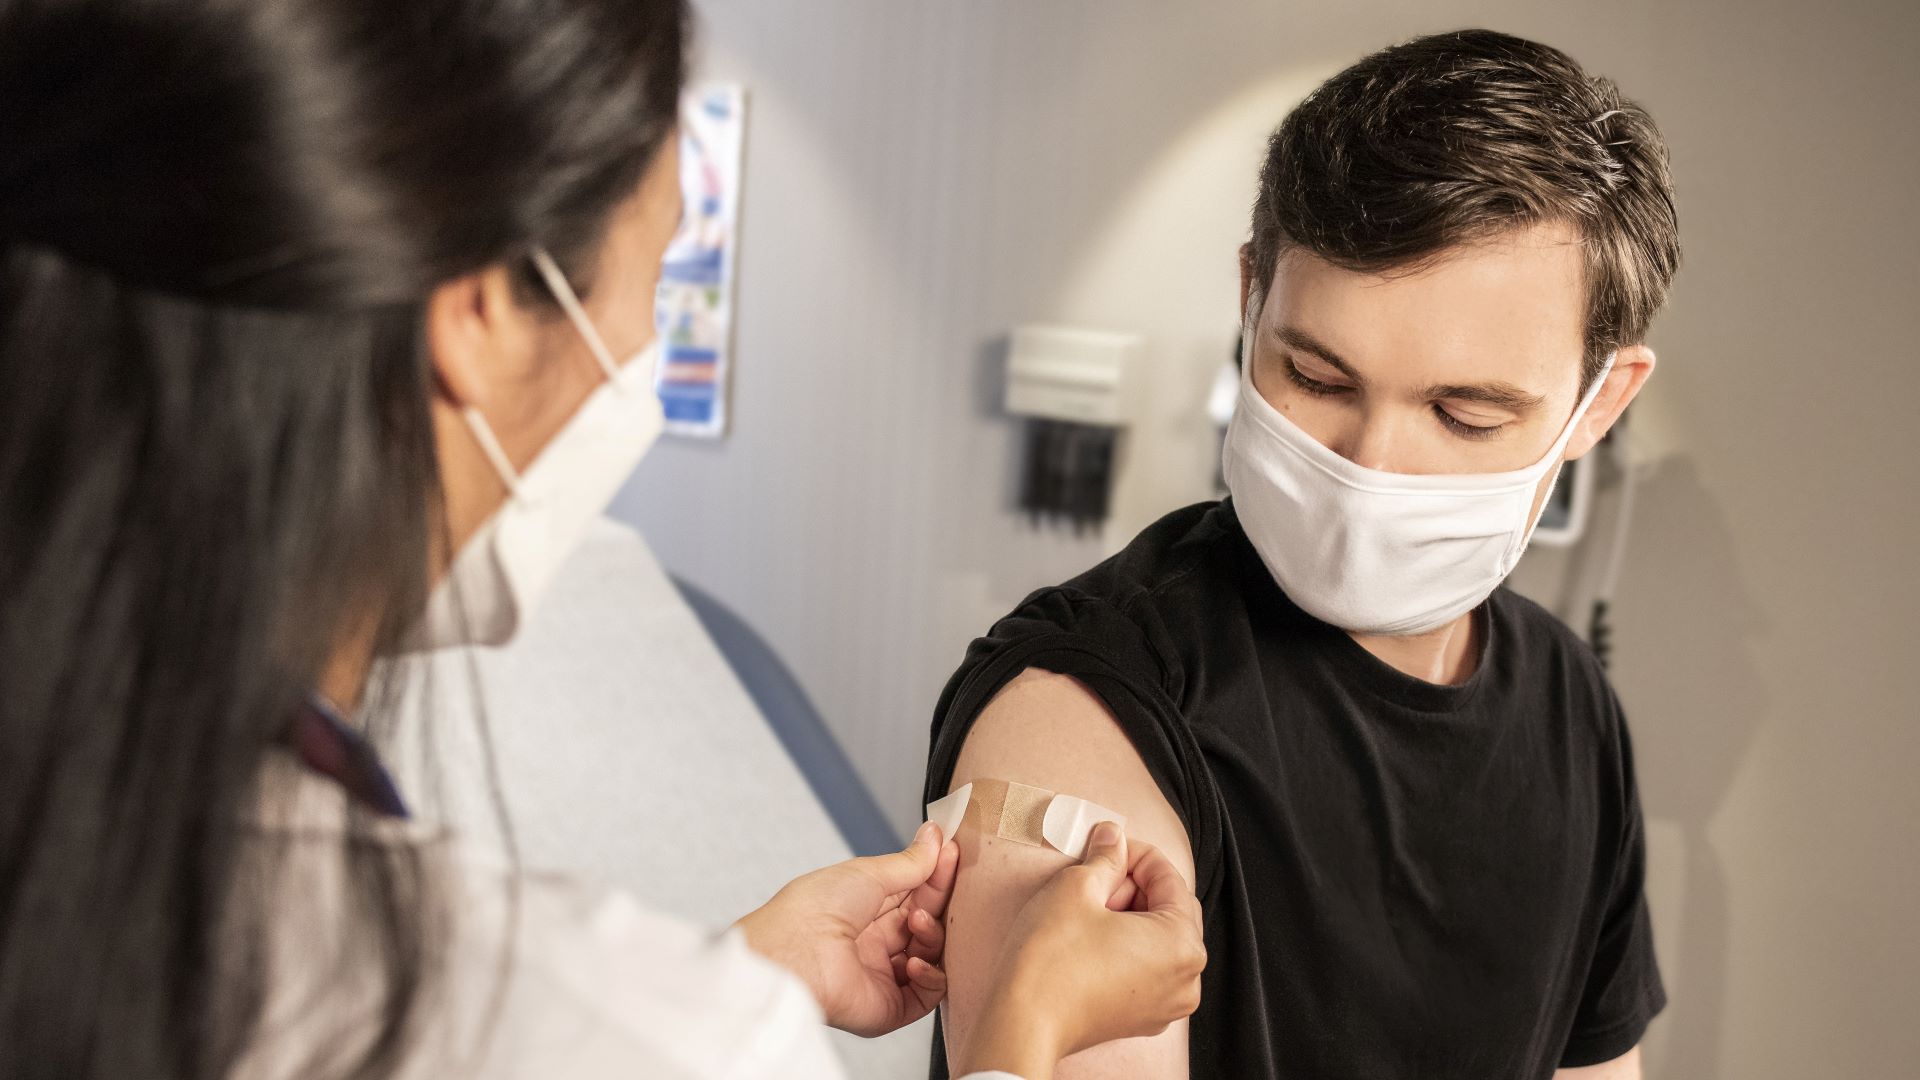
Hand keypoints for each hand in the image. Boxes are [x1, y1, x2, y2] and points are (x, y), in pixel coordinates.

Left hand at [735, 821, 960, 1036]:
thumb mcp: (868, 873)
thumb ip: (909, 862)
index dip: (935, 874)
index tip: (952, 852)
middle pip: (926, 923)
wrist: (793, 953)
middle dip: (939, 901)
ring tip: (918, 922)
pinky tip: (915, 961)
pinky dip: (931, 976)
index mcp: (864, 910)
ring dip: (933, 936)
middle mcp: (874, 943)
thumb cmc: (815, 909)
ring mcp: (882, 976)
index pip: (914, 893)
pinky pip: (926, 995)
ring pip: (931, 956)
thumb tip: (934, 838)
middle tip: (950, 879)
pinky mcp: (888, 1007)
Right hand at [955, 823, 1205, 1078]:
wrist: (1022, 1022)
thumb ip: (1105, 856)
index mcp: (1183, 944)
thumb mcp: (1076, 888)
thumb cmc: (1051, 961)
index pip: (1169, 879)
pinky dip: (1125, 946)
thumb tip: (1113, 837)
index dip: (1136, 854)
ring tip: (1089, 907)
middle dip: (1134, 886)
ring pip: (1157, 940)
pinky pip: (1145, 968)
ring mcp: (1165, 1005)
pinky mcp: (1140, 1018)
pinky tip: (1090, 936)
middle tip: (1095, 876)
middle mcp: (1186, 979)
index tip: (1109, 844)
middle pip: (1169, 910)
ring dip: (1129, 915)